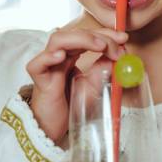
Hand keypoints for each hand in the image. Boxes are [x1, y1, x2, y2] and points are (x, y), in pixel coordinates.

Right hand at [25, 27, 127, 141]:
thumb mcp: (94, 86)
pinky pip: (37, 64)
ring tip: (99, 46)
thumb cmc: (71, 105)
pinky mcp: (38, 79)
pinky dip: (49, 57)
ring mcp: (48, 64)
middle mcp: (60, 55)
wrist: (54, 128)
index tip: (123, 38)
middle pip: (76, 33)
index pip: (88, 35)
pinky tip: (61, 56)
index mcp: (72, 54)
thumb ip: (104, 70)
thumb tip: (120, 53)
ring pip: (58, 40)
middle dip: (99, 36)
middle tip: (116, 45)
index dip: (106, 34)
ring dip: (81, 39)